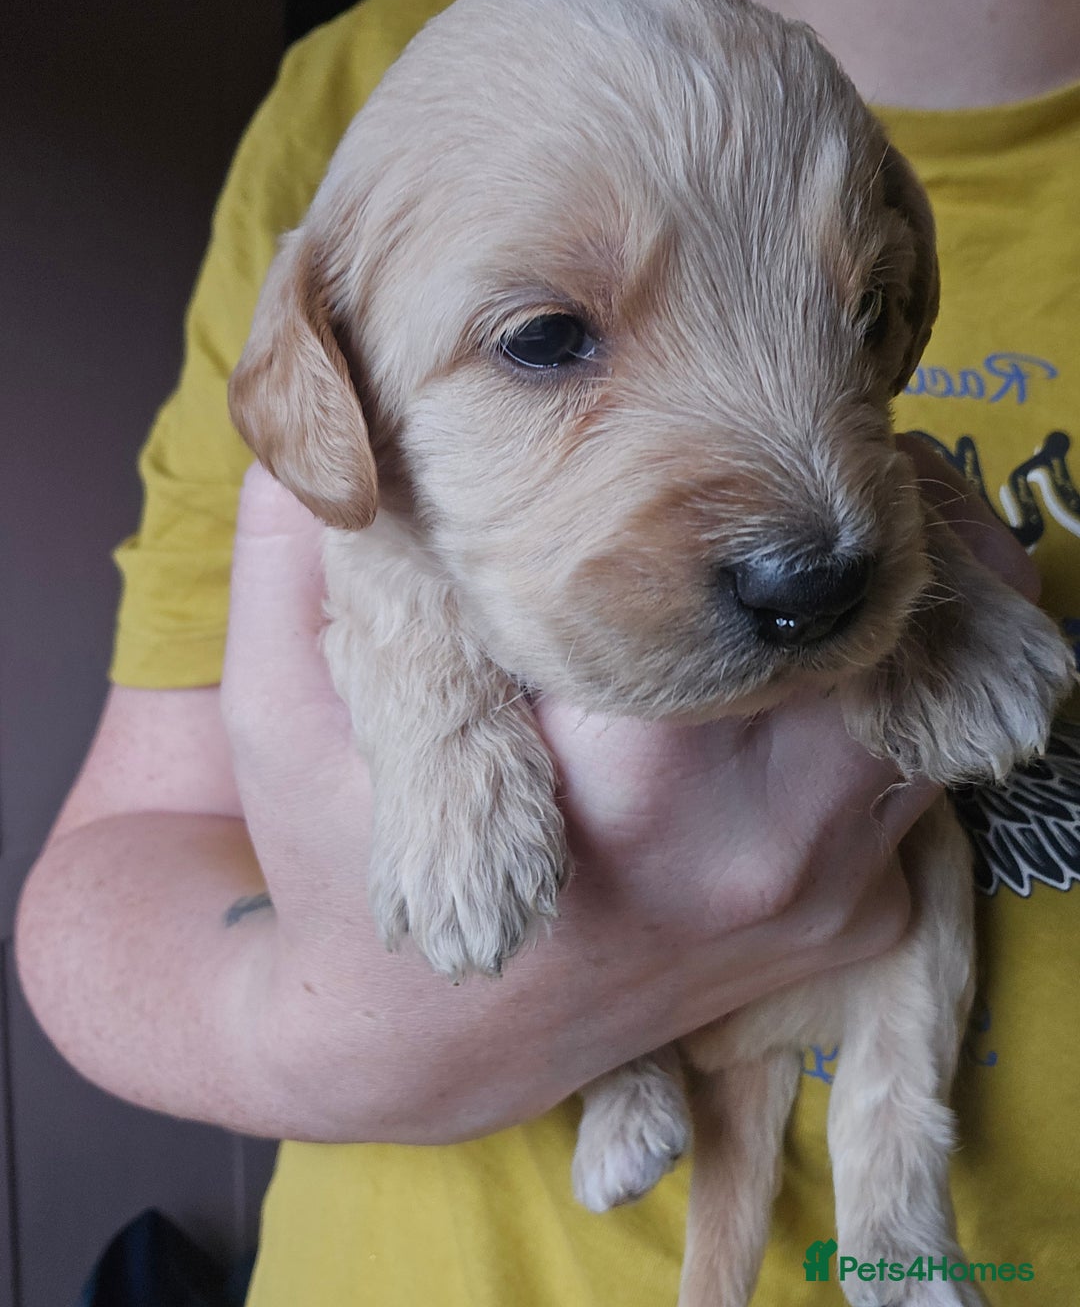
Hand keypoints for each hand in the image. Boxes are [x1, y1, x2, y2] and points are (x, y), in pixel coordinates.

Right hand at [214, 449, 1030, 1140]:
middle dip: (827, 530)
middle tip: (787, 452)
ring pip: (922, 689)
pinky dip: (890, 692)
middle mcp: (754, 845)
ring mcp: (822, 894)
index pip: (743, 584)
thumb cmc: (337, 863)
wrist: (407, 1044)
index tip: (695, 431)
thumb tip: (310, 408)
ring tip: (797, 541)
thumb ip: (294, 552)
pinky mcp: (855, 923)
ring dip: (872, 601)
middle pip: (871, 623)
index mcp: (623, 779)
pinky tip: (809, 652)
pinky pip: (918, 767)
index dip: (734, 479)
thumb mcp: (281, 706)